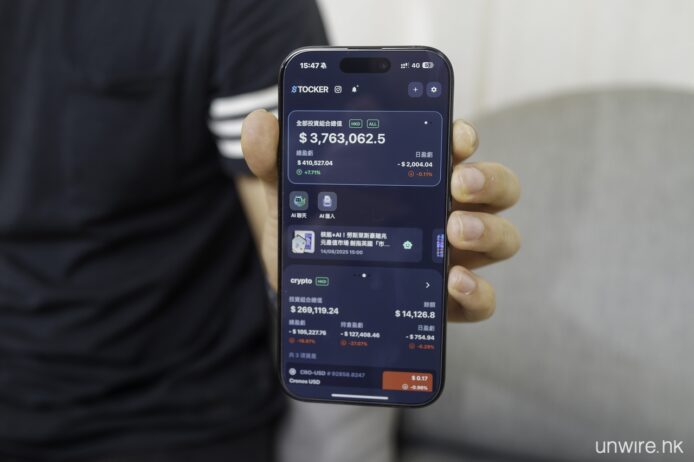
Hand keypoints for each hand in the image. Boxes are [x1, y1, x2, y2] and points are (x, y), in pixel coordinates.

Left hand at [241, 110, 519, 322]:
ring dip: (489, 230)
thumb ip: (277, 162)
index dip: (462, 136)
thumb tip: (259, 122)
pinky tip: (452, 284)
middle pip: (494, 188)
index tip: (454, 137)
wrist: (305, 296)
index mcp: (415, 177)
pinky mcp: (444, 301)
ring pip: (501, 237)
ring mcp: (450, 257)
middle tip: (458, 184)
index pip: (455, 147)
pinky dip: (477, 292)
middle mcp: (443, 212)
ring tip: (455, 232)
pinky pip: (480, 298)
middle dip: (487, 180)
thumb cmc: (313, 237)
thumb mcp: (293, 198)